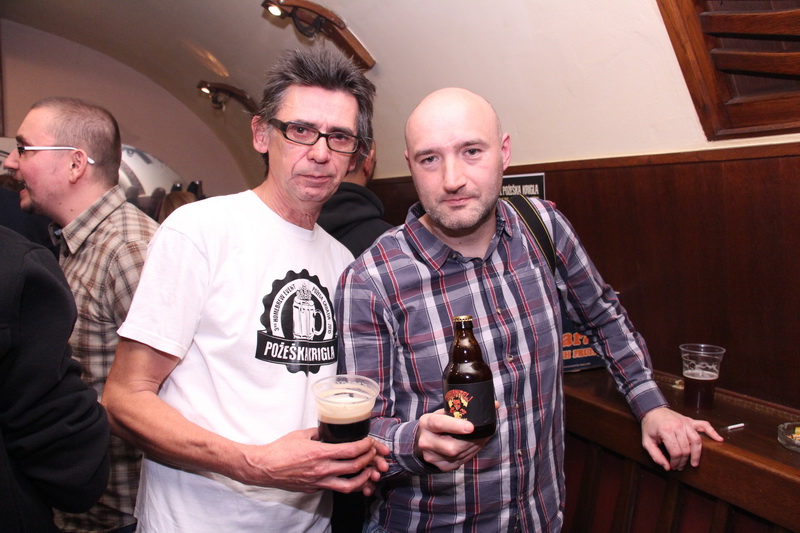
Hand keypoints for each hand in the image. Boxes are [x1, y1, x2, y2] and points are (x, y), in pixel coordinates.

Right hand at [236, 428, 386, 493]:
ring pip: (349, 485)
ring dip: (363, 478)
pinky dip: (348, 485)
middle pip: (354, 467)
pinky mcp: (315, 489)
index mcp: (319, 453)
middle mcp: (322, 470)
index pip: (351, 451)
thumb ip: (318, 433)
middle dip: (368, 459)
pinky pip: (336, 489)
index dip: (365, 446)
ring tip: (369, 472)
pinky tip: (352, 480)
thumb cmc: (280, 450)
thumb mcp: (302, 434)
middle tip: (373, 453)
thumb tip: (329, 431)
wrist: (264, 468)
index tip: (369, 442)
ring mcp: (319, 482)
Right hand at [414, 409, 490, 471]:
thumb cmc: (438, 422)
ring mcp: (432, 456)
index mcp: (426, 423)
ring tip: (481, 438)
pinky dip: (471, 453)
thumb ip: (465, 408)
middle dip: (471, 441)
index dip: (455, 426)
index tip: (471, 427)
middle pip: (452, 447)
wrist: (424, 439)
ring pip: (458, 456)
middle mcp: (426, 441)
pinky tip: (474, 446)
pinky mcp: (441, 466)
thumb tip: (494, 405)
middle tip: (482, 434)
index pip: (439, 424)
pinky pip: (461, 462)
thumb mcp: (445, 412)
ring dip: (474, 447)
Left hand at [640, 407, 722, 470]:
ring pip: (697, 440)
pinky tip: (719, 440)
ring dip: (697, 453)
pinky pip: (704, 425)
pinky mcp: (690, 420)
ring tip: (695, 463)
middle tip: (680, 466)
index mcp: (666, 431)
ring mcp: (685, 422)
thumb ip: (655, 455)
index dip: (676, 462)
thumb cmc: (649, 426)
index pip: (676, 452)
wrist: (652, 409)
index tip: (673, 466)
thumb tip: (667, 467)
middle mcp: (678, 426)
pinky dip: (712, 432)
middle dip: (684, 461)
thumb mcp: (646, 441)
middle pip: (686, 448)